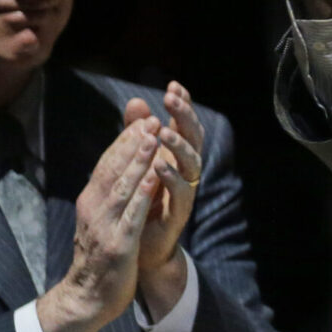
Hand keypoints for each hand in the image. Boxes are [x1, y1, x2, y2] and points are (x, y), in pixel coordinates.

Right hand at [37, 121, 163, 331]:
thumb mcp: (104, 218)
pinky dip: (144, 194)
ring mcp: (105, 226)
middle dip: (133, 142)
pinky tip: (156, 177)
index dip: (125, 140)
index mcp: (92, 201)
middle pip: (114, 169)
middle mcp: (95, 208)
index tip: (142, 118)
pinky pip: (133, 215)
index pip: (108, 163)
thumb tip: (121, 166)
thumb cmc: (101, 255)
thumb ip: (112, 192)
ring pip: (123, 186)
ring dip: (138, 160)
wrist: (88, 297)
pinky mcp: (119, 244)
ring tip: (153, 137)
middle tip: (150, 117)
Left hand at [122, 82, 204, 274]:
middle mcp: (186, 170)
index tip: (174, 85)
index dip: (183, 106)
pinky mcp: (180, 211)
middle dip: (184, 116)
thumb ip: (138, 133)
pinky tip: (159, 164)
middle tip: (172, 98)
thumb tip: (137, 101)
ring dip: (180, 145)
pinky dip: (172, 176)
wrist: (141, 247)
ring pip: (192, 162)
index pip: (184, 125)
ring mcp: (186, 190)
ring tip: (166, 131)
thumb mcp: (137, 161)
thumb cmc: (142, 201)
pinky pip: (181, 191)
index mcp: (177, 157)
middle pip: (194, 138)